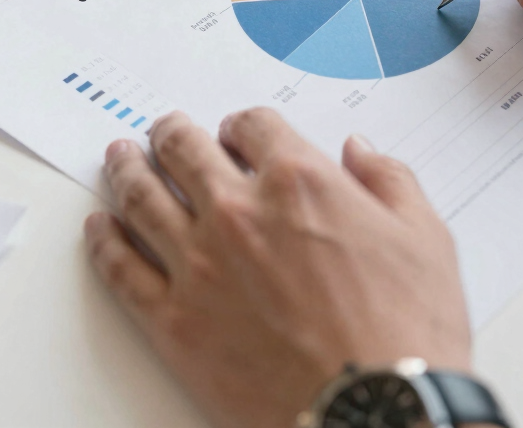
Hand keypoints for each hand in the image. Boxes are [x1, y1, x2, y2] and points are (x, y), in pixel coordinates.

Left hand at [85, 110, 472, 427]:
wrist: (375, 416)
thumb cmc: (405, 331)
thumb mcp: (423, 237)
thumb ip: (388, 179)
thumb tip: (359, 150)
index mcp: (299, 180)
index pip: (252, 124)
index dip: (241, 123)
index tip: (235, 130)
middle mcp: (239, 211)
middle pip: (185, 149)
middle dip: (172, 133)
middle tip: (163, 130)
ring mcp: (199, 265)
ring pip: (142, 198)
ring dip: (125, 169)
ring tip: (117, 157)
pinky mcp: (175, 322)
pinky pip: (122, 269)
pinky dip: (104, 242)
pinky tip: (98, 228)